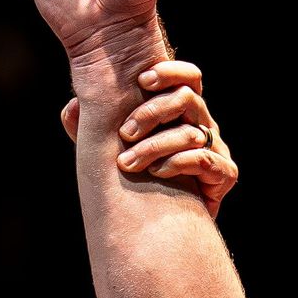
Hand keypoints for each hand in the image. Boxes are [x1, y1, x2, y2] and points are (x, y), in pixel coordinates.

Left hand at [61, 59, 237, 217]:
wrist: (163, 226)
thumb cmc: (137, 178)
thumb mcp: (108, 147)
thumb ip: (91, 127)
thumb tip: (73, 107)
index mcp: (182, 111)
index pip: (189, 77)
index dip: (170, 72)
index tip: (142, 80)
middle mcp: (203, 124)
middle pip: (187, 98)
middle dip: (151, 112)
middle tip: (124, 132)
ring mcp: (216, 148)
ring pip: (191, 131)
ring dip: (155, 145)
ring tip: (128, 162)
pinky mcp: (225, 174)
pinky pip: (203, 159)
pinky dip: (177, 163)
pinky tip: (157, 173)